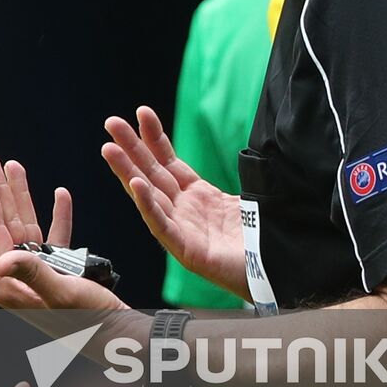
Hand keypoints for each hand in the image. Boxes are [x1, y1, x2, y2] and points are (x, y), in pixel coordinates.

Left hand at [0, 154, 126, 311]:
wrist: (123, 339)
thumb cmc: (94, 323)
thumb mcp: (63, 294)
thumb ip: (33, 273)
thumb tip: (3, 260)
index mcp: (9, 285)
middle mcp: (18, 279)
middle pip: (3, 225)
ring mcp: (37, 275)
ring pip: (25, 227)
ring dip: (22, 197)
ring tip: (14, 166)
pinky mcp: (58, 274)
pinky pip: (54, 238)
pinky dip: (57, 216)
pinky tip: (60, 195)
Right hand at [102, 106, 247, 296]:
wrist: (278, 273)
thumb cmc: (262, 241)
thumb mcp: (246, 199)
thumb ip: (239, 178)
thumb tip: (252, 152)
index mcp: (198, 197)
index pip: (170, 161)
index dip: (155, 138)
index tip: (142, 113)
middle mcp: (185, 211)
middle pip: (152, 173)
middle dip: (130, 147)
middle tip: (111, 123)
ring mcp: (183, 231)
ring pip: (149, 196)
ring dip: (127, 171)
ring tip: (109, 149)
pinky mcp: (187, 252)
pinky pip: (162, 226)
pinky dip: (148, 205)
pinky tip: (136, 186)